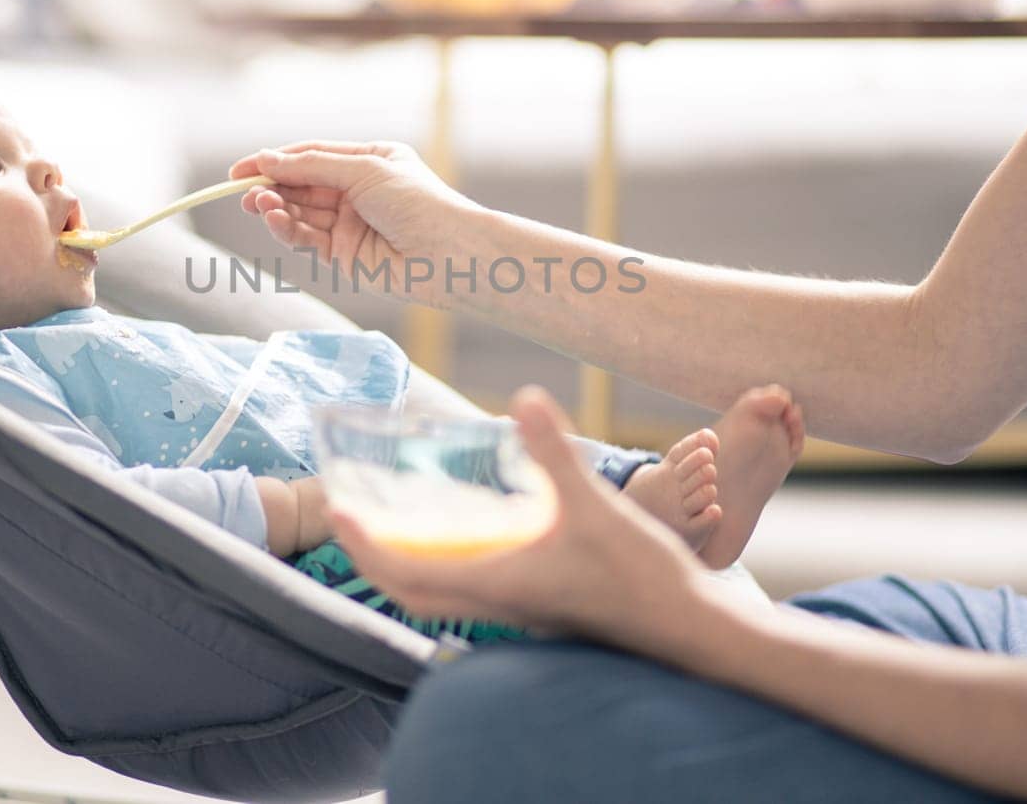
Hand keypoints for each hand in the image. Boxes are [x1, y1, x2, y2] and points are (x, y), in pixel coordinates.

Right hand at [228, 140, 478, 303]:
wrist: (446, 254)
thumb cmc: (417, 202)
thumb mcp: (364, 170)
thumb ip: (313, 167)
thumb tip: (267, 161)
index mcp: (369, 160)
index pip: (312, 155)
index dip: (276, 159)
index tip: (241, 167)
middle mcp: (357, 191)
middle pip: (301, 184)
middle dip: (271, 186)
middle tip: (242, 190)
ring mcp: (349, 223)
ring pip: (300, 212)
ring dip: (275, 207)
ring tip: (255, 204)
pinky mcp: (343, 254)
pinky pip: (306, 238)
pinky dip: (287, 228)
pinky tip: (274, 219)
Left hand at [330, 386, 717, 659]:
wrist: (688, 628)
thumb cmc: (642, 574)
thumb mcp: (597, 505)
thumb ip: (556, 452)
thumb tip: (524, 398)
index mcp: (499, 583)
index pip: (407, 572)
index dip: (367, 545)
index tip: (338, 514)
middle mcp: (499, 605)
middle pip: (411, 594)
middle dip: (373, 560)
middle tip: (352, 521)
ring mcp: (518, 614)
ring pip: (441, 599)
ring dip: (407, 568)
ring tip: (393, 529)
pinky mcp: (539, 611)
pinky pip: (471, 595)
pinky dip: (447, 571)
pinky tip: (465, 542)